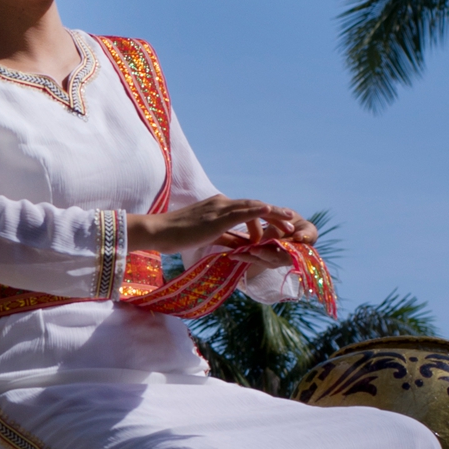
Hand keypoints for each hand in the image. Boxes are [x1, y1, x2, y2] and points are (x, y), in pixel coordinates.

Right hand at [127, 195, 317, 259]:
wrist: (158, 232)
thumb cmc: (175, 237)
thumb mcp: (205, 238)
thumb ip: (223, 239)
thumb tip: (241, 245)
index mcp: (217, 207)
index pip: (246, 210)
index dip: (264, 218)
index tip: (277, 226)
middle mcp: (221, 203)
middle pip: (254, 206)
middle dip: (275, 215)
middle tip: (291, 223)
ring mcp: (220, 207)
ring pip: (254, 207)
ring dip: (274, 215)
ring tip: (289, 225)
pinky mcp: (218, 216)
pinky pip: (245, 210)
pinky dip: (261, 211)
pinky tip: (273, 212)